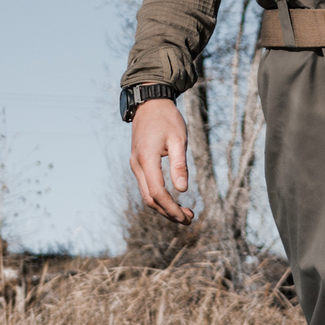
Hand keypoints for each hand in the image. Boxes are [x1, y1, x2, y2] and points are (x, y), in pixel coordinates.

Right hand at [129, 98, 191, 222]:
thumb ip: (179, 164)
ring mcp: (135, 165)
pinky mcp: (138, 164)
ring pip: (147, 195)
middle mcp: (137, 165)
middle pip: (150, 199)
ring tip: (185, 214)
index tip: (186, 217)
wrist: (150, 103)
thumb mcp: (178, 139)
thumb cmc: (167, 119)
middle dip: (169, 213)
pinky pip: (147, 186)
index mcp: (146, 159)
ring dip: (164, 207)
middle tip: (189, 220)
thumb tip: (182, 190)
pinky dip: (159, 197)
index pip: (157, 192)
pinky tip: (174, 200)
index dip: (171, 208)